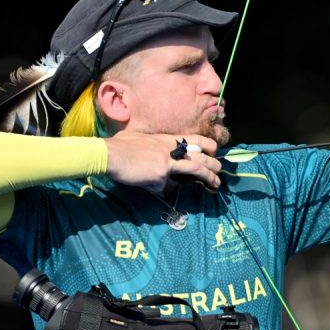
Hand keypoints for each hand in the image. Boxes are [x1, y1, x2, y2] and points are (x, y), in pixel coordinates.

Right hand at [104, 133, 221, 191]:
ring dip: (209, 177)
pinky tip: (150, 188)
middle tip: (219, 170)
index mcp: (166, 139)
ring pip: (196, 168)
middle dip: (213, 163)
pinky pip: (165, 187)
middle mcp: (170, 149)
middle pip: (200, 155)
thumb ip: (152, 148)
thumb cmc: (119, 146)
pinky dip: (160, 190)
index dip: (207, 145)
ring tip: (216, 184)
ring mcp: (167, 162)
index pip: (194, 139)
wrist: (110, 154)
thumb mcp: (140, 139)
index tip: (213, 151)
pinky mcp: (161, 175)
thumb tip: (154, 160)